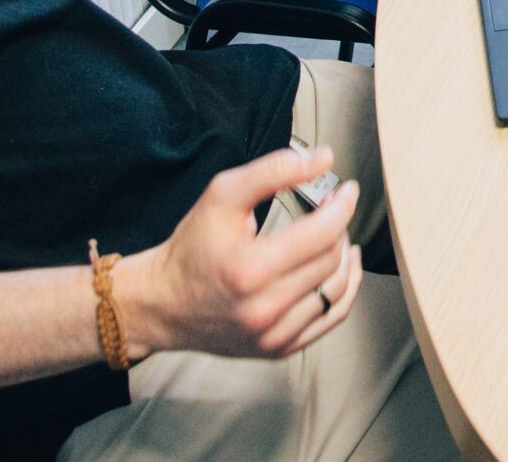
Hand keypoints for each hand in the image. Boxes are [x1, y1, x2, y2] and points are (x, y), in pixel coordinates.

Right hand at [119, 144, 362, 360]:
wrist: (161, 303)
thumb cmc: (191, 247)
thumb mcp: (222, 195)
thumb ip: (273, 170)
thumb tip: (323, 159)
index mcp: (249, 269)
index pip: (322, 234)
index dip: (342, 206)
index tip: (346, 190)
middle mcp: (262, 309)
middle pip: (330, 260)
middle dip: (339, 227)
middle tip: (332, 209)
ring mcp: (272, 335)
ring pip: (337, 290)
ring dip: (343, 256)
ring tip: (334, 235)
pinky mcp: (277, 348)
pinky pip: (330, 318)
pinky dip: (343, 289)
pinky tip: (340, 268)